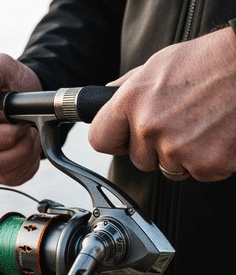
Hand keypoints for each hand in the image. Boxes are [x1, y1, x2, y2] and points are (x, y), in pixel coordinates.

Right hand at [0, 53, 42, 185]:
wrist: (22, 98)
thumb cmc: (8, 82)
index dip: (4, 135)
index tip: (20, 122)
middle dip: (18, 147)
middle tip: (29, 129)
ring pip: (1, 173)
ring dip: (25, 156)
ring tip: (30, 136)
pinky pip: (12, 179)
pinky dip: (28, 164)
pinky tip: (29, 147)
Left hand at [89, 26, 235, 181]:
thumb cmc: (210, 61)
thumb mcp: (159, 65)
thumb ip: (128, 88)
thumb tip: (106, 99)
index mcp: (132, 101)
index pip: (99, 139)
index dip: (114, 140)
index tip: (123, 139)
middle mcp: (150, 127)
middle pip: (138, 160)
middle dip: (154, 148)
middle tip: (179, 122)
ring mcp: (177, 148)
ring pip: (167, 169)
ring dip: (181, 155)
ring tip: (201, 125)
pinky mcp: (205, 164)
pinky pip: (197, 173)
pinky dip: (206, 160)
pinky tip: (215, 135)